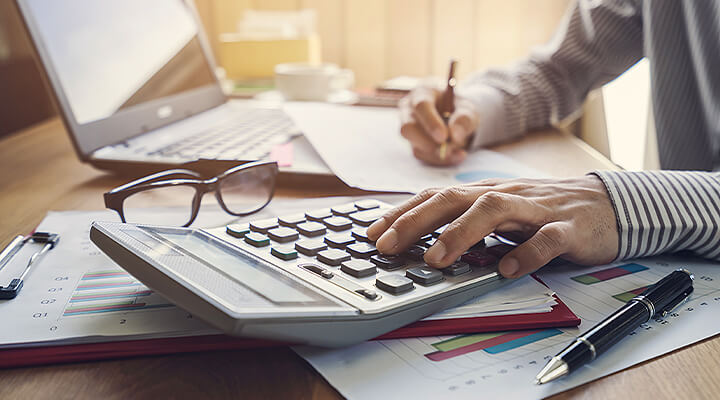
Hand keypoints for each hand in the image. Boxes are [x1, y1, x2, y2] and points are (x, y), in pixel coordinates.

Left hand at [367, 176, 618, 277]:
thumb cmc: (544, 212)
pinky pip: (546, 239)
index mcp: (486, 193)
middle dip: (417, 221)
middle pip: (455, 199)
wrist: (607, 205)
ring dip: (461, 232)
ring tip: (436, 258)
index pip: (436, 197)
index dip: (403, 213)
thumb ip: (468, 222)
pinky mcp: (568, 228)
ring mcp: (536, 210)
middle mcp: (505, 195)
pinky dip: (526, 253)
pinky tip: (506, 270)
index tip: (373, 233)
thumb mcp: (500, 213)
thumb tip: (423, 241)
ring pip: (495, 211)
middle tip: (389, 245)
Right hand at [398, 87, 479, 165]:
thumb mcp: (468, 110)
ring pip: (415, 146)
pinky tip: (456, 156)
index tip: (444, 137)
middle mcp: (409, 111)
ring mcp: (409, 130)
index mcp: (422, 94)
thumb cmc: (460, 110)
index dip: (431, 122)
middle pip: (408, 128)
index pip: (421, 106)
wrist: (458, 121)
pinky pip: (423, 156)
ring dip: (438, 154)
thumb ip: (464, 119)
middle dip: (428, 142)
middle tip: (447, 150)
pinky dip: (440, 160)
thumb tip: (455, 135)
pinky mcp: (414, 145)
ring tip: (459, 152)